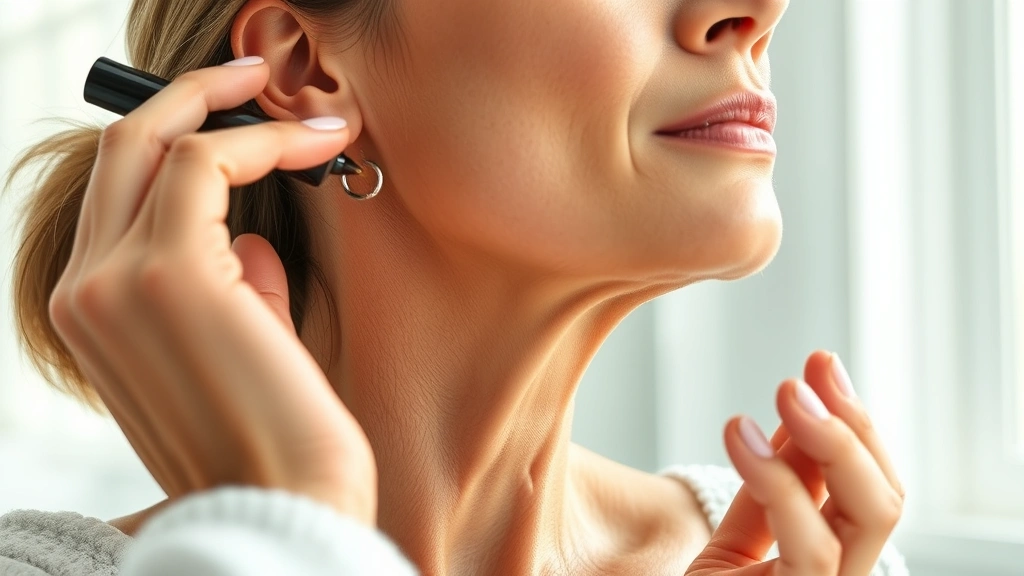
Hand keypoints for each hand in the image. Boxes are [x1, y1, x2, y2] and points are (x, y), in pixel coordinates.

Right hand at [48, 59, 376, 524]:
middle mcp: (85, 288)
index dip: (182, 139)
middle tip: (257, 75)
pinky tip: (316, 145)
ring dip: (244, 114)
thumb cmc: (273, 436)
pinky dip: (262, 141)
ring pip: (162, 142)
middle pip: (123, 147)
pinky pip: (207, 163)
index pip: (121, 191)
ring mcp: (117, 279)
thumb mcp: (233, 352)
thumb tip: (252, 239)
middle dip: (193, 95)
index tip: (251, 122)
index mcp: (92, 310)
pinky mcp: (170, 273)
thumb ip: (230, 287)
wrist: (286, 503)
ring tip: (318, 120)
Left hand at [686, 350, 905, 574]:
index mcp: (837, 565)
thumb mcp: (741, 534)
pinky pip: (812, 548)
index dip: (851, 423)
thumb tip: (805, 402)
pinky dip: (780, 482)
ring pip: (870, 514)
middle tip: (810, 369)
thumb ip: (777, 481)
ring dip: (832, 440)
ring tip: (788, 391)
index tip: (820, 365)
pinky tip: (740, 434)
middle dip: (851, 425)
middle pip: (884, 497)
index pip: (872, 490)